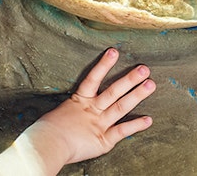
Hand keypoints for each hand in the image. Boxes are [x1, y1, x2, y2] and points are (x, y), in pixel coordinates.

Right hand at [24, 48, 153, 172]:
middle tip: (144, 68)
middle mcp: (92, 110)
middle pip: (113, 91)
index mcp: (79, 101)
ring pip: (121, 107)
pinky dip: (135, 126)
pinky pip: (122, 131)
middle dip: (129, 79)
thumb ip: (69, 109)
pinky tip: (149, 120)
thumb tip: (69, 109)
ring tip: (150, 85)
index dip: (104, 64)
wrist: (47, 145)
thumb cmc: (46, 130)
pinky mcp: (103, 140)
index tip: (115, 51)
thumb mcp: (58, 113)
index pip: (93, 78)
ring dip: (137, 95)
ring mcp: (99, 124)